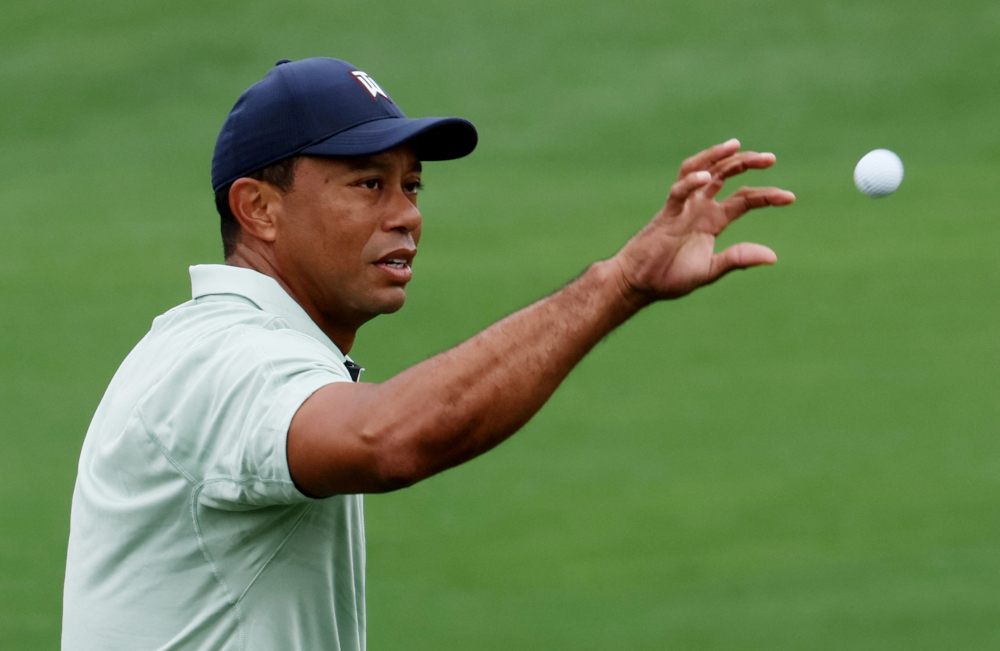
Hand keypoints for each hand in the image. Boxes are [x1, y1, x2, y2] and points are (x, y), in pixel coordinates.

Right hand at [611, 138, 794, 303]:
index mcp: (713, 220)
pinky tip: (706, 176)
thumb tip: (773, 256)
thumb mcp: (712, 269)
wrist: (639, 284)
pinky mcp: (666, 214)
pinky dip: (690, 182)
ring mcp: (682, 207)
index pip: (745, 198)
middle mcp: (700, 207)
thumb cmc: (670, 276)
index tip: (790, 197)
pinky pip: (678, 192)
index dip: (767, 195)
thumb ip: (739, 258)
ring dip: (717, 156)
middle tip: (770, 158)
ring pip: (701, 170)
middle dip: (747, 162)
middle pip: (726, 175)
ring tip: (736, 146)